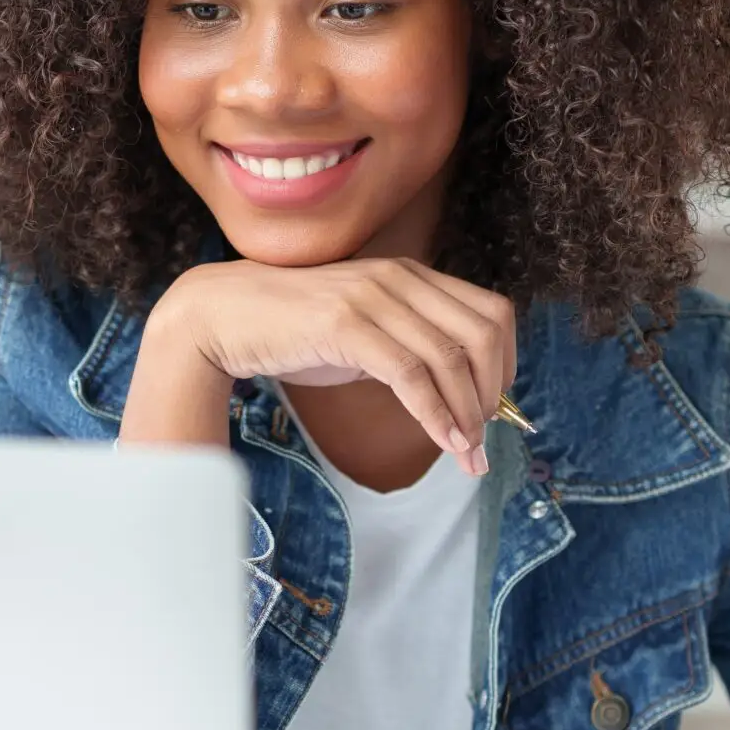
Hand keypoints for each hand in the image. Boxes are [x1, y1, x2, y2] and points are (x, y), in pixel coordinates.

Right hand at [127, 258, 516, 476]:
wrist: (223, 315)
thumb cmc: (293, 329)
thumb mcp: (364, 328)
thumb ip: (407, 345)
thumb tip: (457, 393)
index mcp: (411, 275)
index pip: (491, 313)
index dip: (506, 364)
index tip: (495, 407)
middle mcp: (400, 277)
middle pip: (483, 335)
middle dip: (492, 394)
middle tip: (482, 438)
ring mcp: (372, 297)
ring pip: (450, 359)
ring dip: (468, 416)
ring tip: (467, 454)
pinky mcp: (346, 323)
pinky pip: (410, 375)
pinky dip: (435, 414)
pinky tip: (443, 442)